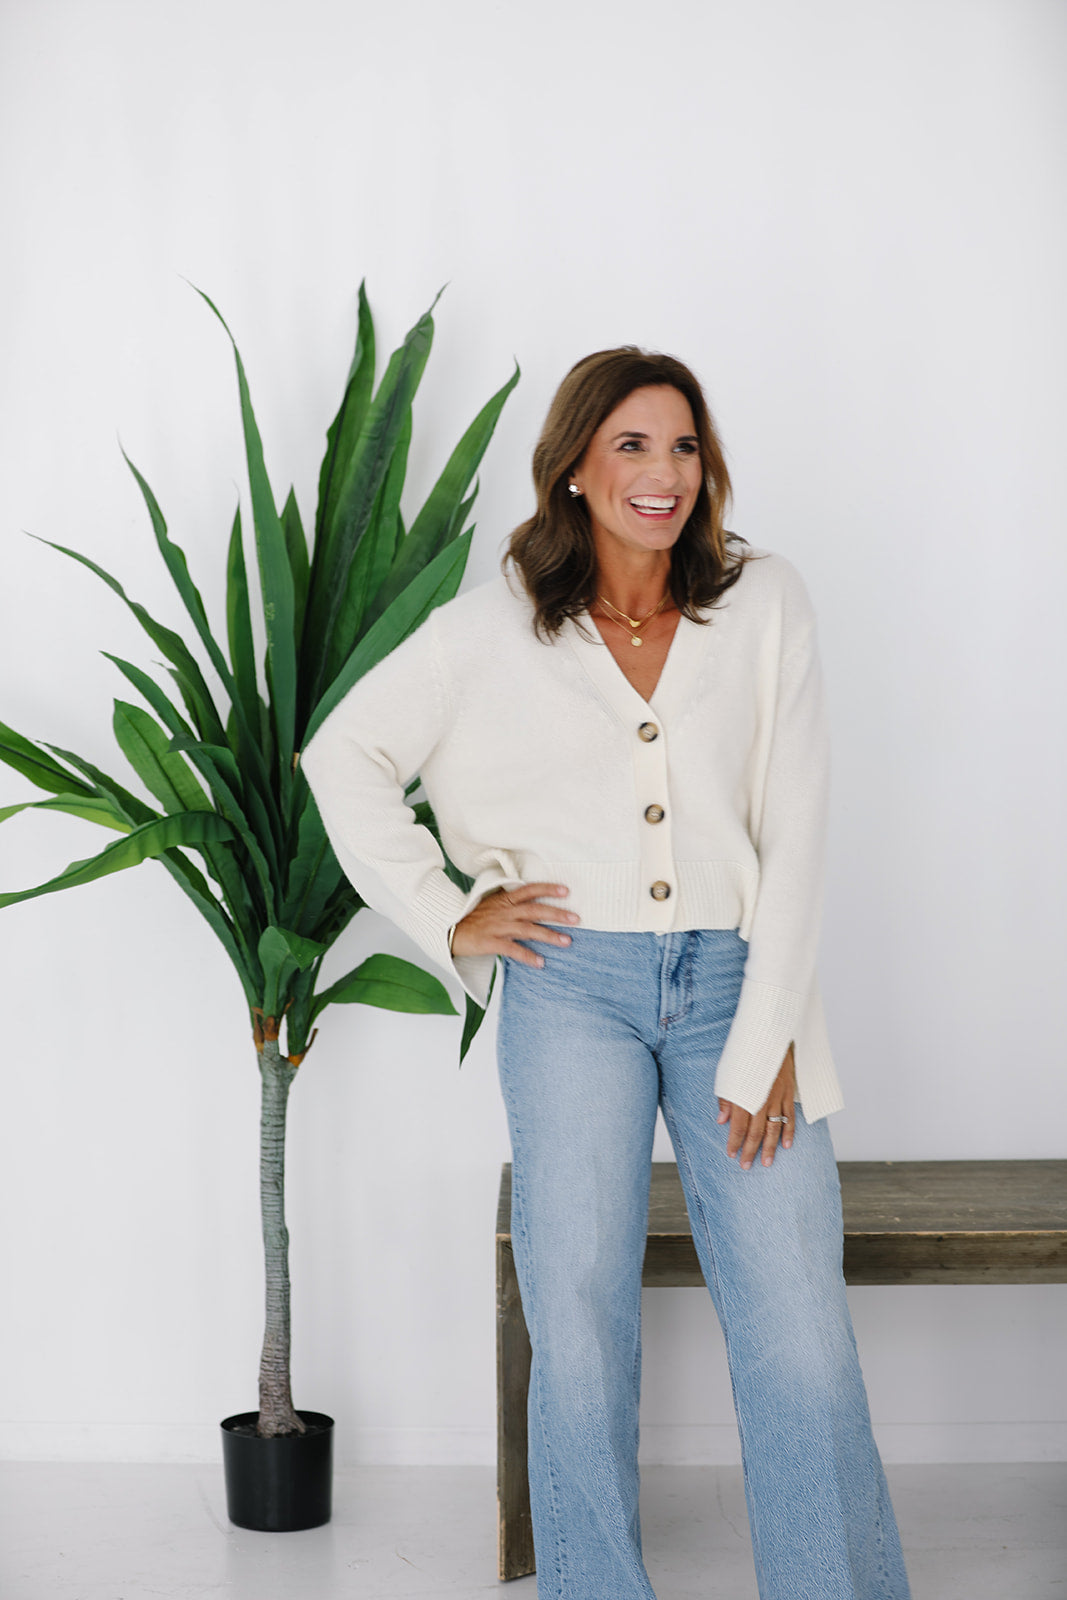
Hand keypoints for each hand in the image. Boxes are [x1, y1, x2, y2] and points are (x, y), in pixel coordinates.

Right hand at [450, 882, 578, 968]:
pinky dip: (528, 956)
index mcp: (503, 899)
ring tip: (567, 941)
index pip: (529, 890)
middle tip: (576, 919)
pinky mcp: (491, 942)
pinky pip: (513, 949)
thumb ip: (509, 902)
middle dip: (557, 914)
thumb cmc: (470, 917)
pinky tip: (540, 962)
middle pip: (535, 910)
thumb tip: (529, 902)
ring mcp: (498, 926)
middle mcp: (504, 911)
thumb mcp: (490, 903)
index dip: (548, 889)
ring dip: (549, 935)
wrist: (448, 929)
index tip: (566, 891)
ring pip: (529, 929)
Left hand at [717, 1044, 795, 1169]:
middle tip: (746, 1166)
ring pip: (774, 1128)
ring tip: (767, 1162)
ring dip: (770, 1147)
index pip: (738, 1126)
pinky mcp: (789, 1093)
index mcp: (744, 1095)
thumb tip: (722, 1121)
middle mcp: (761, 1099)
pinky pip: (790, 1117)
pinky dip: (789, 1132)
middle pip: (755, 1131)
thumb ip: (726, 1099)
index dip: (734, 1141)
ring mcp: (777, 1097)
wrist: (769, 1037)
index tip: (731, 1154)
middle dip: (750, 1150)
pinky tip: (787, 1145)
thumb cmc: (745, 1054)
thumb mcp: (728, 1074)